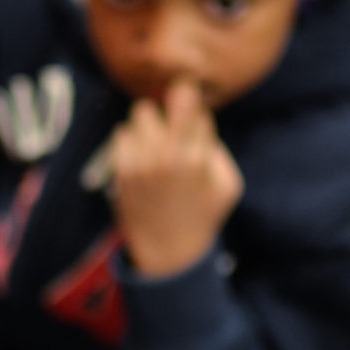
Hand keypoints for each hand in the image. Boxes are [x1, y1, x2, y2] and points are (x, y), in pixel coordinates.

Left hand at [109, 81, 243, 278]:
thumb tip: (198, 120)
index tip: (190, 109)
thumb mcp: (228, 185)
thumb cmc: (203, 216)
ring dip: (150, 124)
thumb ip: (217, 149)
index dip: (193, 103)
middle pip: (164, 98)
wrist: (169, 252)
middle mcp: (166, 154)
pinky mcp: (121, 170)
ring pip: (140, 113)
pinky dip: (131, 140)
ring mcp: (140, 161)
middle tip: (173, 123)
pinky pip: (121, 134)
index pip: (192, 101)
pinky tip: (142, 158)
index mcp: (196, 156)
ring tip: (157, 143)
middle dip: (171, 106)